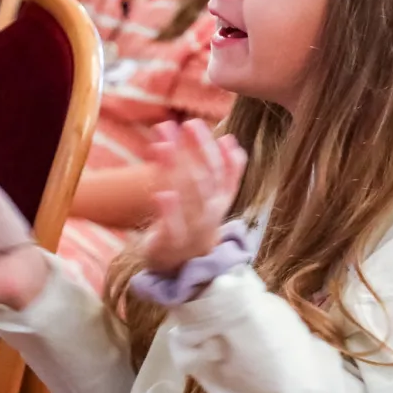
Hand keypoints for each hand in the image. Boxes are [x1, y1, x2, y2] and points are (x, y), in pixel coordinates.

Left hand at [140, 120, 247, 276]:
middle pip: (205, 178)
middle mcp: (208, 213)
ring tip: (163, 145)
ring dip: (175, 169)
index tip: (199, 124)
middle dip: (196, 150)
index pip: (220, 170)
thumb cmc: (194, 225)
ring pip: (188, 197)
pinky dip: (169, 211)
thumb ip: (223, 172)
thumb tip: (230, 140)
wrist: (182, 269)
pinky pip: (173, 227)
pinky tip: (161, 193)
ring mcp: (191, 228)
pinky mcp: (171, 242)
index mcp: (219, 201)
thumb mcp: (212, 200)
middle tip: (185, 124)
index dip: (211, 148)